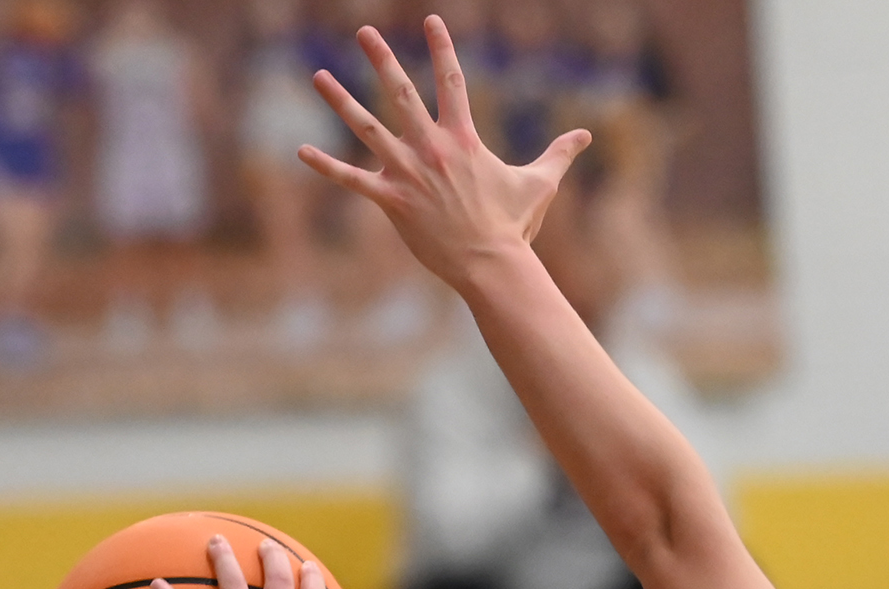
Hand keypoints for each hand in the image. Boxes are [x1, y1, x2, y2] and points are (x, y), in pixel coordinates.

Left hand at [298, 18, 591, 291]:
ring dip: (340, 101)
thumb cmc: (513, 226)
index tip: (430, 20)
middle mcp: (431, 148)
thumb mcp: (539, 184)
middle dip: (382, 59)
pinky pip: (352, 180)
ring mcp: (407, 173)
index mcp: (462, 138)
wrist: (491, 264)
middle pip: (401, 93)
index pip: (452, 80)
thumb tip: (587, 136)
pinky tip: (301, 150)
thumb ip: (559, 154)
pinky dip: (326, 166)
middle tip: (365, 31)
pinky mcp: (390, 201)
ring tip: (319, 76)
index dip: (441, 47)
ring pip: (367, 127)